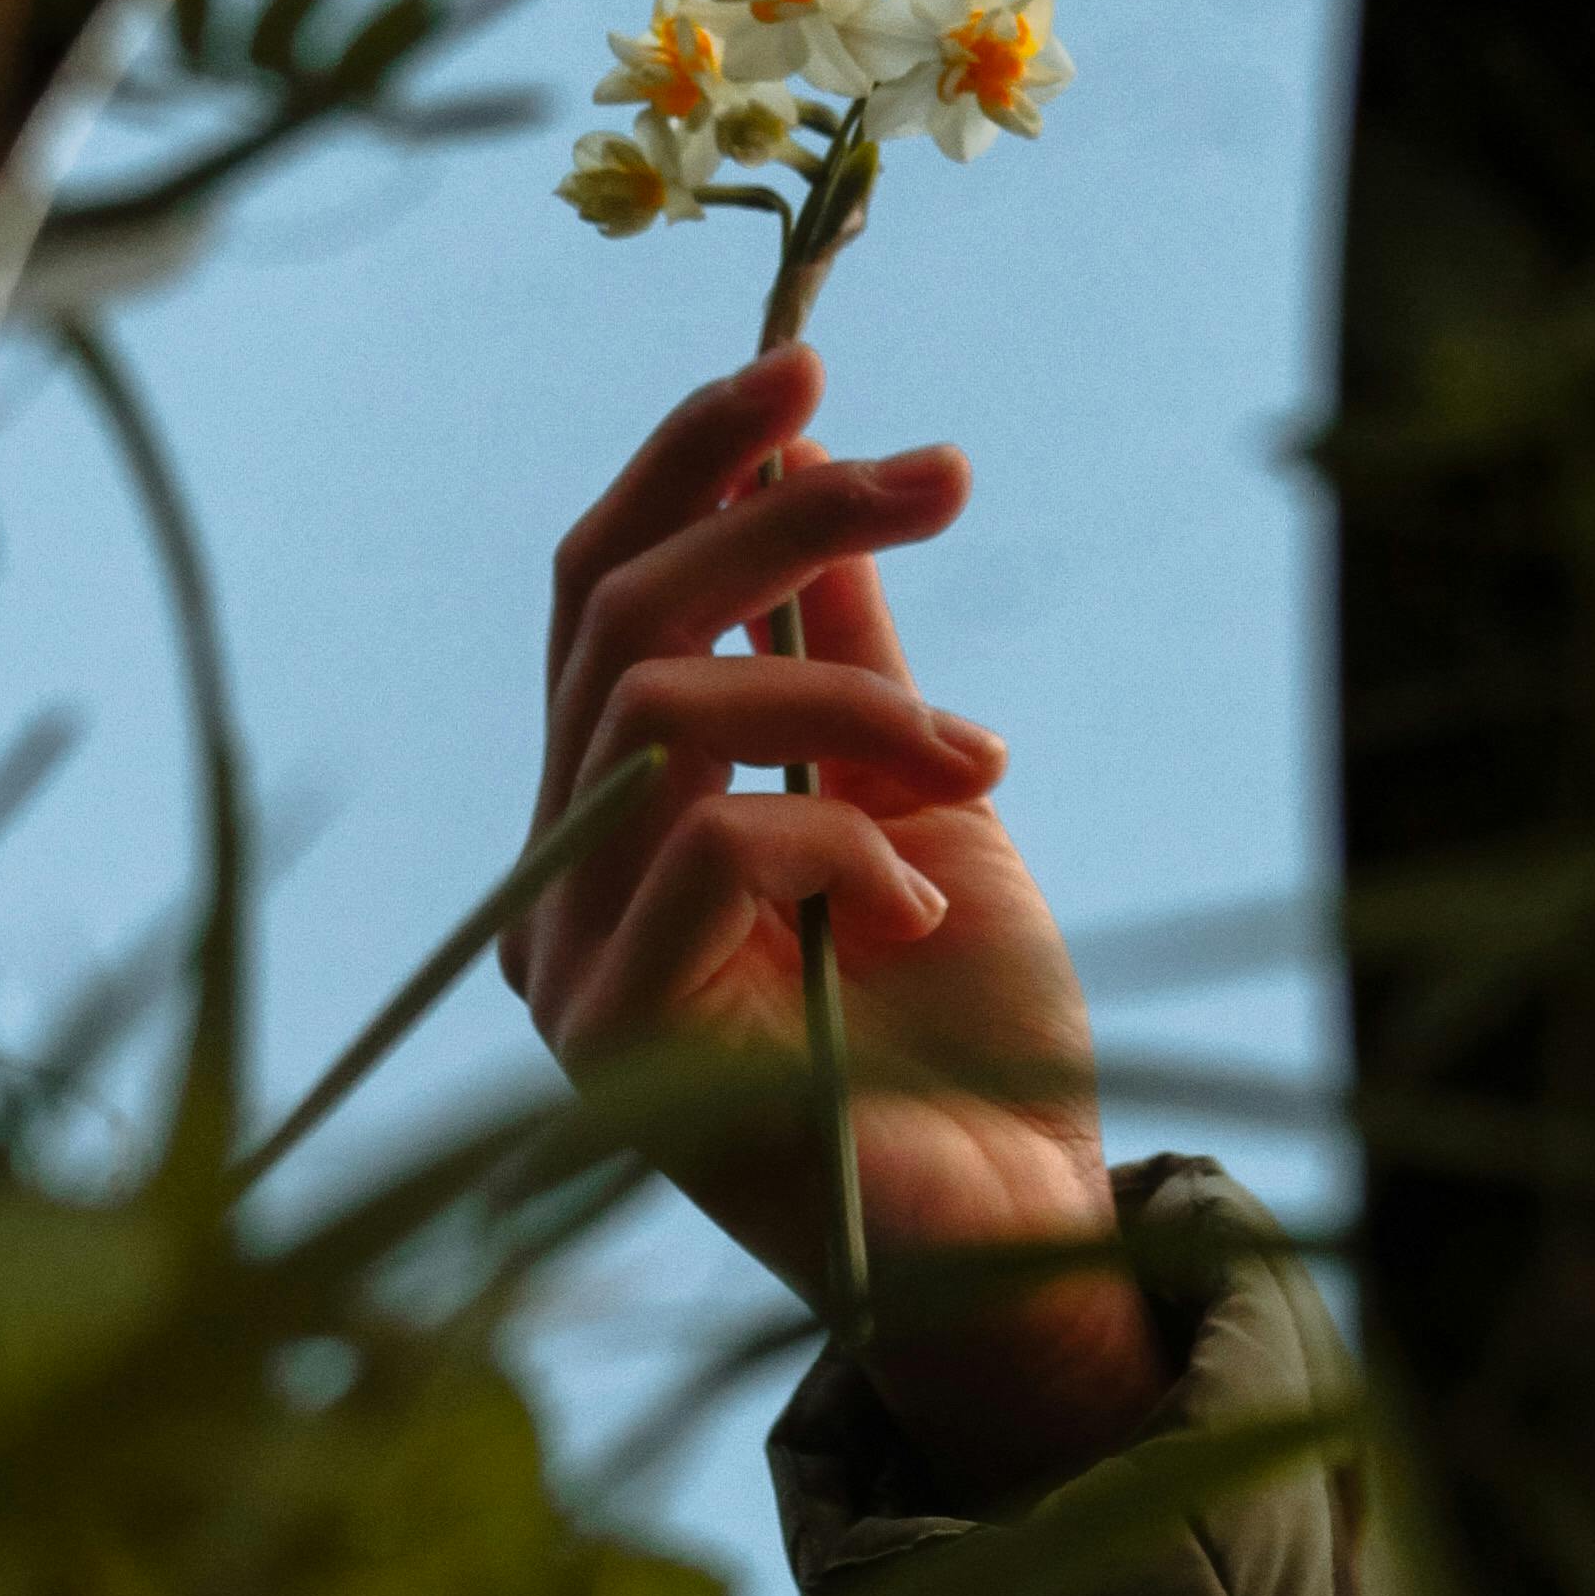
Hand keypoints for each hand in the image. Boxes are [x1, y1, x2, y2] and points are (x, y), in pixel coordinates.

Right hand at [500, 343, 1165, 1497]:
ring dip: (848, 689)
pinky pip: (714, 843)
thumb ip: (847, 659)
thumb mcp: (919, 796)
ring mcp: (572, 968)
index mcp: (612, 817)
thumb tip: (826, 474)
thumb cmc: (976, 1035)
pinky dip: (845, 833)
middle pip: (616, 618)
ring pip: (655, 705)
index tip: (809, 361)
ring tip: (977, 764)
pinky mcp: (619, 1047)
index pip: (595, 593)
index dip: (687, 463)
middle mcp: (561, 883)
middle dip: (780, 513)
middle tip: (938, 477)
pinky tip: (920, 900)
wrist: (1032, 1234)